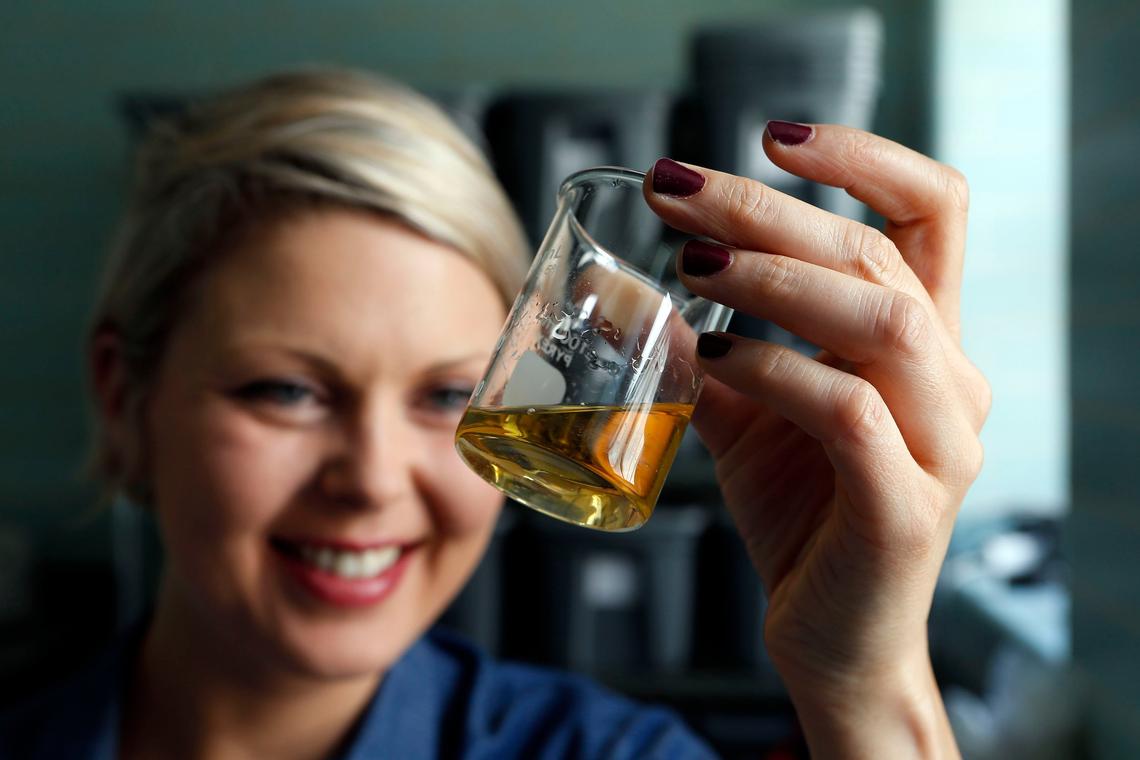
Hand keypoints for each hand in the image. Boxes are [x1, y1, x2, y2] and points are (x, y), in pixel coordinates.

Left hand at [644, 123, 989, 757]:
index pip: (931, 212)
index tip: (773, 136)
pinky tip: (719, 357)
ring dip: (779, 276)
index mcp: (923, 343)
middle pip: (876, 252)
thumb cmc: (800, 516)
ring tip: (695, 263)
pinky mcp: (905, 505)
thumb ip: (701, 350)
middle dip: (768, 208)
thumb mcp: (746, 414)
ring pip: (882, 316)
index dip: (865, 157)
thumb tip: (615, 289)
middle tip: (679, 191)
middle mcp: (949, 379)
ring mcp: (939, 442)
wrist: (831, 639)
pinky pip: (849, 408)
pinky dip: (778, 369)